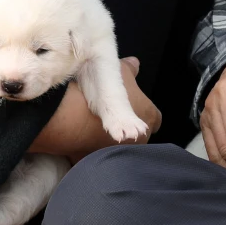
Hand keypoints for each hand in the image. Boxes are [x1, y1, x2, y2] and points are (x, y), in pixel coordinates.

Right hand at [30, 58, 160, 162]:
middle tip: (110, 115)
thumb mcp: (119, 70)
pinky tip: (80, 137)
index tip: (132, 109)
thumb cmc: (102, 87)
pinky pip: (95, 157)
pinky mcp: (97, 160)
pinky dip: (90, 149)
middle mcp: (140, 138)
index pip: (155, 120)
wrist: (70, 110)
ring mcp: (119, 153)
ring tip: (92, 126)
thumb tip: (135, 64)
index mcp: (149, 115)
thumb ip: (131, 69)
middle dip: (127, 130)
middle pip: (139, 137)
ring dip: (109, 142)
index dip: (143, 114)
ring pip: (118, 150)